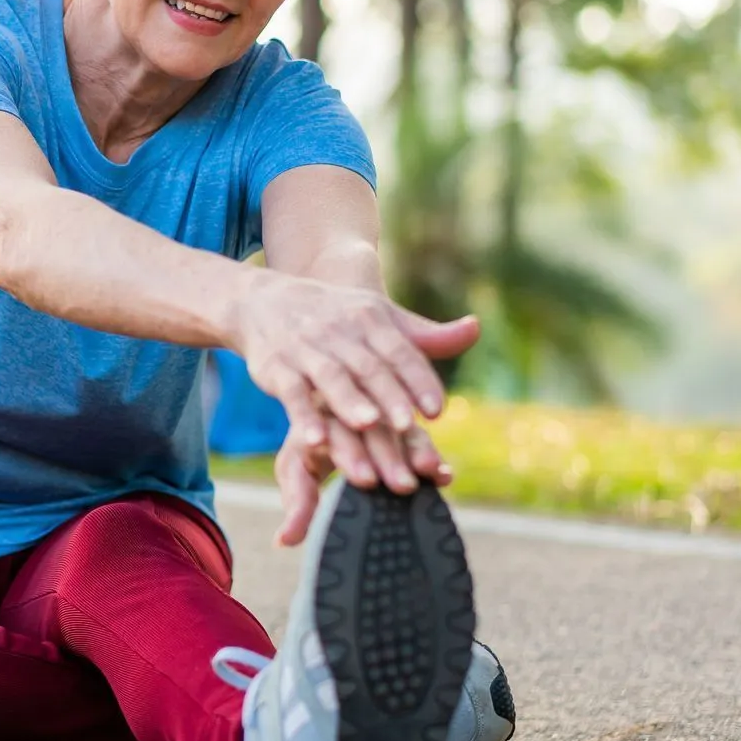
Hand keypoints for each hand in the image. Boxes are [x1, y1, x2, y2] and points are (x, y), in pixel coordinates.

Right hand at [230, 270, 479, 452]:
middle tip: (408, 427)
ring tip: (369, 425)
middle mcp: (339, 331)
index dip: (419, 379)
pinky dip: (303, 416)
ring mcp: (305, 349)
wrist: (265, 300)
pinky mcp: (276, 368)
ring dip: (349, 401)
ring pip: (331, 378)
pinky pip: (291, 393)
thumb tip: (475, 329)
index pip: (400, 351)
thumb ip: (425, 336)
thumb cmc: (335, 317)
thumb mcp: (378, 317)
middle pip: (368, 367)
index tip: (438, 410)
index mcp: (370, 319)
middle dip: (388, 396)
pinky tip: (315, 441)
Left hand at [271, 411, 455, 545]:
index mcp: (317, 419)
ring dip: (415, 452)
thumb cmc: (308, 451)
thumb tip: (283, 541)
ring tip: (429, 473)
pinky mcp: (402, 420)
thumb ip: (296, 504)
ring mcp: (378, 411)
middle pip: (370, 431)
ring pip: (398, 429)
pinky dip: (432, 454)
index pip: (333, 435)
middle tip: (402, 486)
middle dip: (387, 458)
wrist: (327, 413)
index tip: (366, 480)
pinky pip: (419, 434)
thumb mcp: (297, 471)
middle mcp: (349, 410)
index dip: (350, 456)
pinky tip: (444, 475)